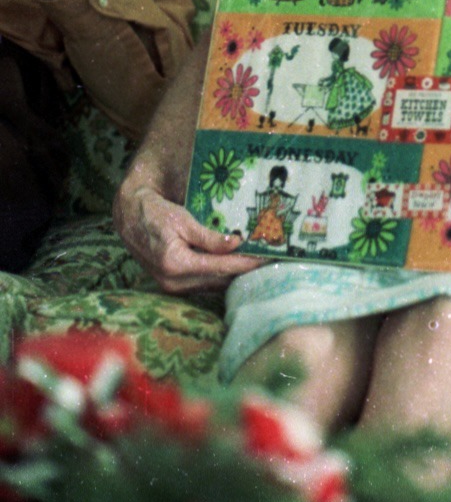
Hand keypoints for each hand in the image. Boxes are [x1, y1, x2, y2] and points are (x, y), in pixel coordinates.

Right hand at [113, 179, 263, 294]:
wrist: (129, 218)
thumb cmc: (155, 214)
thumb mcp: (183, 220)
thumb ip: (209, 237)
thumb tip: (236, 243)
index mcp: (176, 264)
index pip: (221, 267)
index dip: (246, 263)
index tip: (267, 258)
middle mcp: (174, 282)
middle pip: (219, 280)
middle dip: (245, 272)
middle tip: (270, 261)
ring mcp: (172, 287)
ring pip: (212, 285)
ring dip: (234, 276)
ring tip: (258, 265)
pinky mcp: (173, 286)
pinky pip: (203, 284)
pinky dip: (220, 277)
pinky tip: (235, 269)